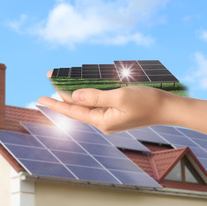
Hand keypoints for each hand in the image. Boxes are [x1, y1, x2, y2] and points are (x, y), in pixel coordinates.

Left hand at [38, 85, 173, 134]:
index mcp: (103, 121)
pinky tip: (83, 90)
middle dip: (64, 96)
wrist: (166, 108)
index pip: (73, 112)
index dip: (56, 104)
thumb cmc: (146, 102)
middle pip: (79, 109)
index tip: (40, 98)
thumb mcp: (119, 97)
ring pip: (87, 106)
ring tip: (62, 85)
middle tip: (50, 83)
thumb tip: (74, 97)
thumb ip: (95, 97)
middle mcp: (104, 123)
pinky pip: (97, 105)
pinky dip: (89, 96)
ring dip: (76, 95)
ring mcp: (110, 119)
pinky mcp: (116, 114)